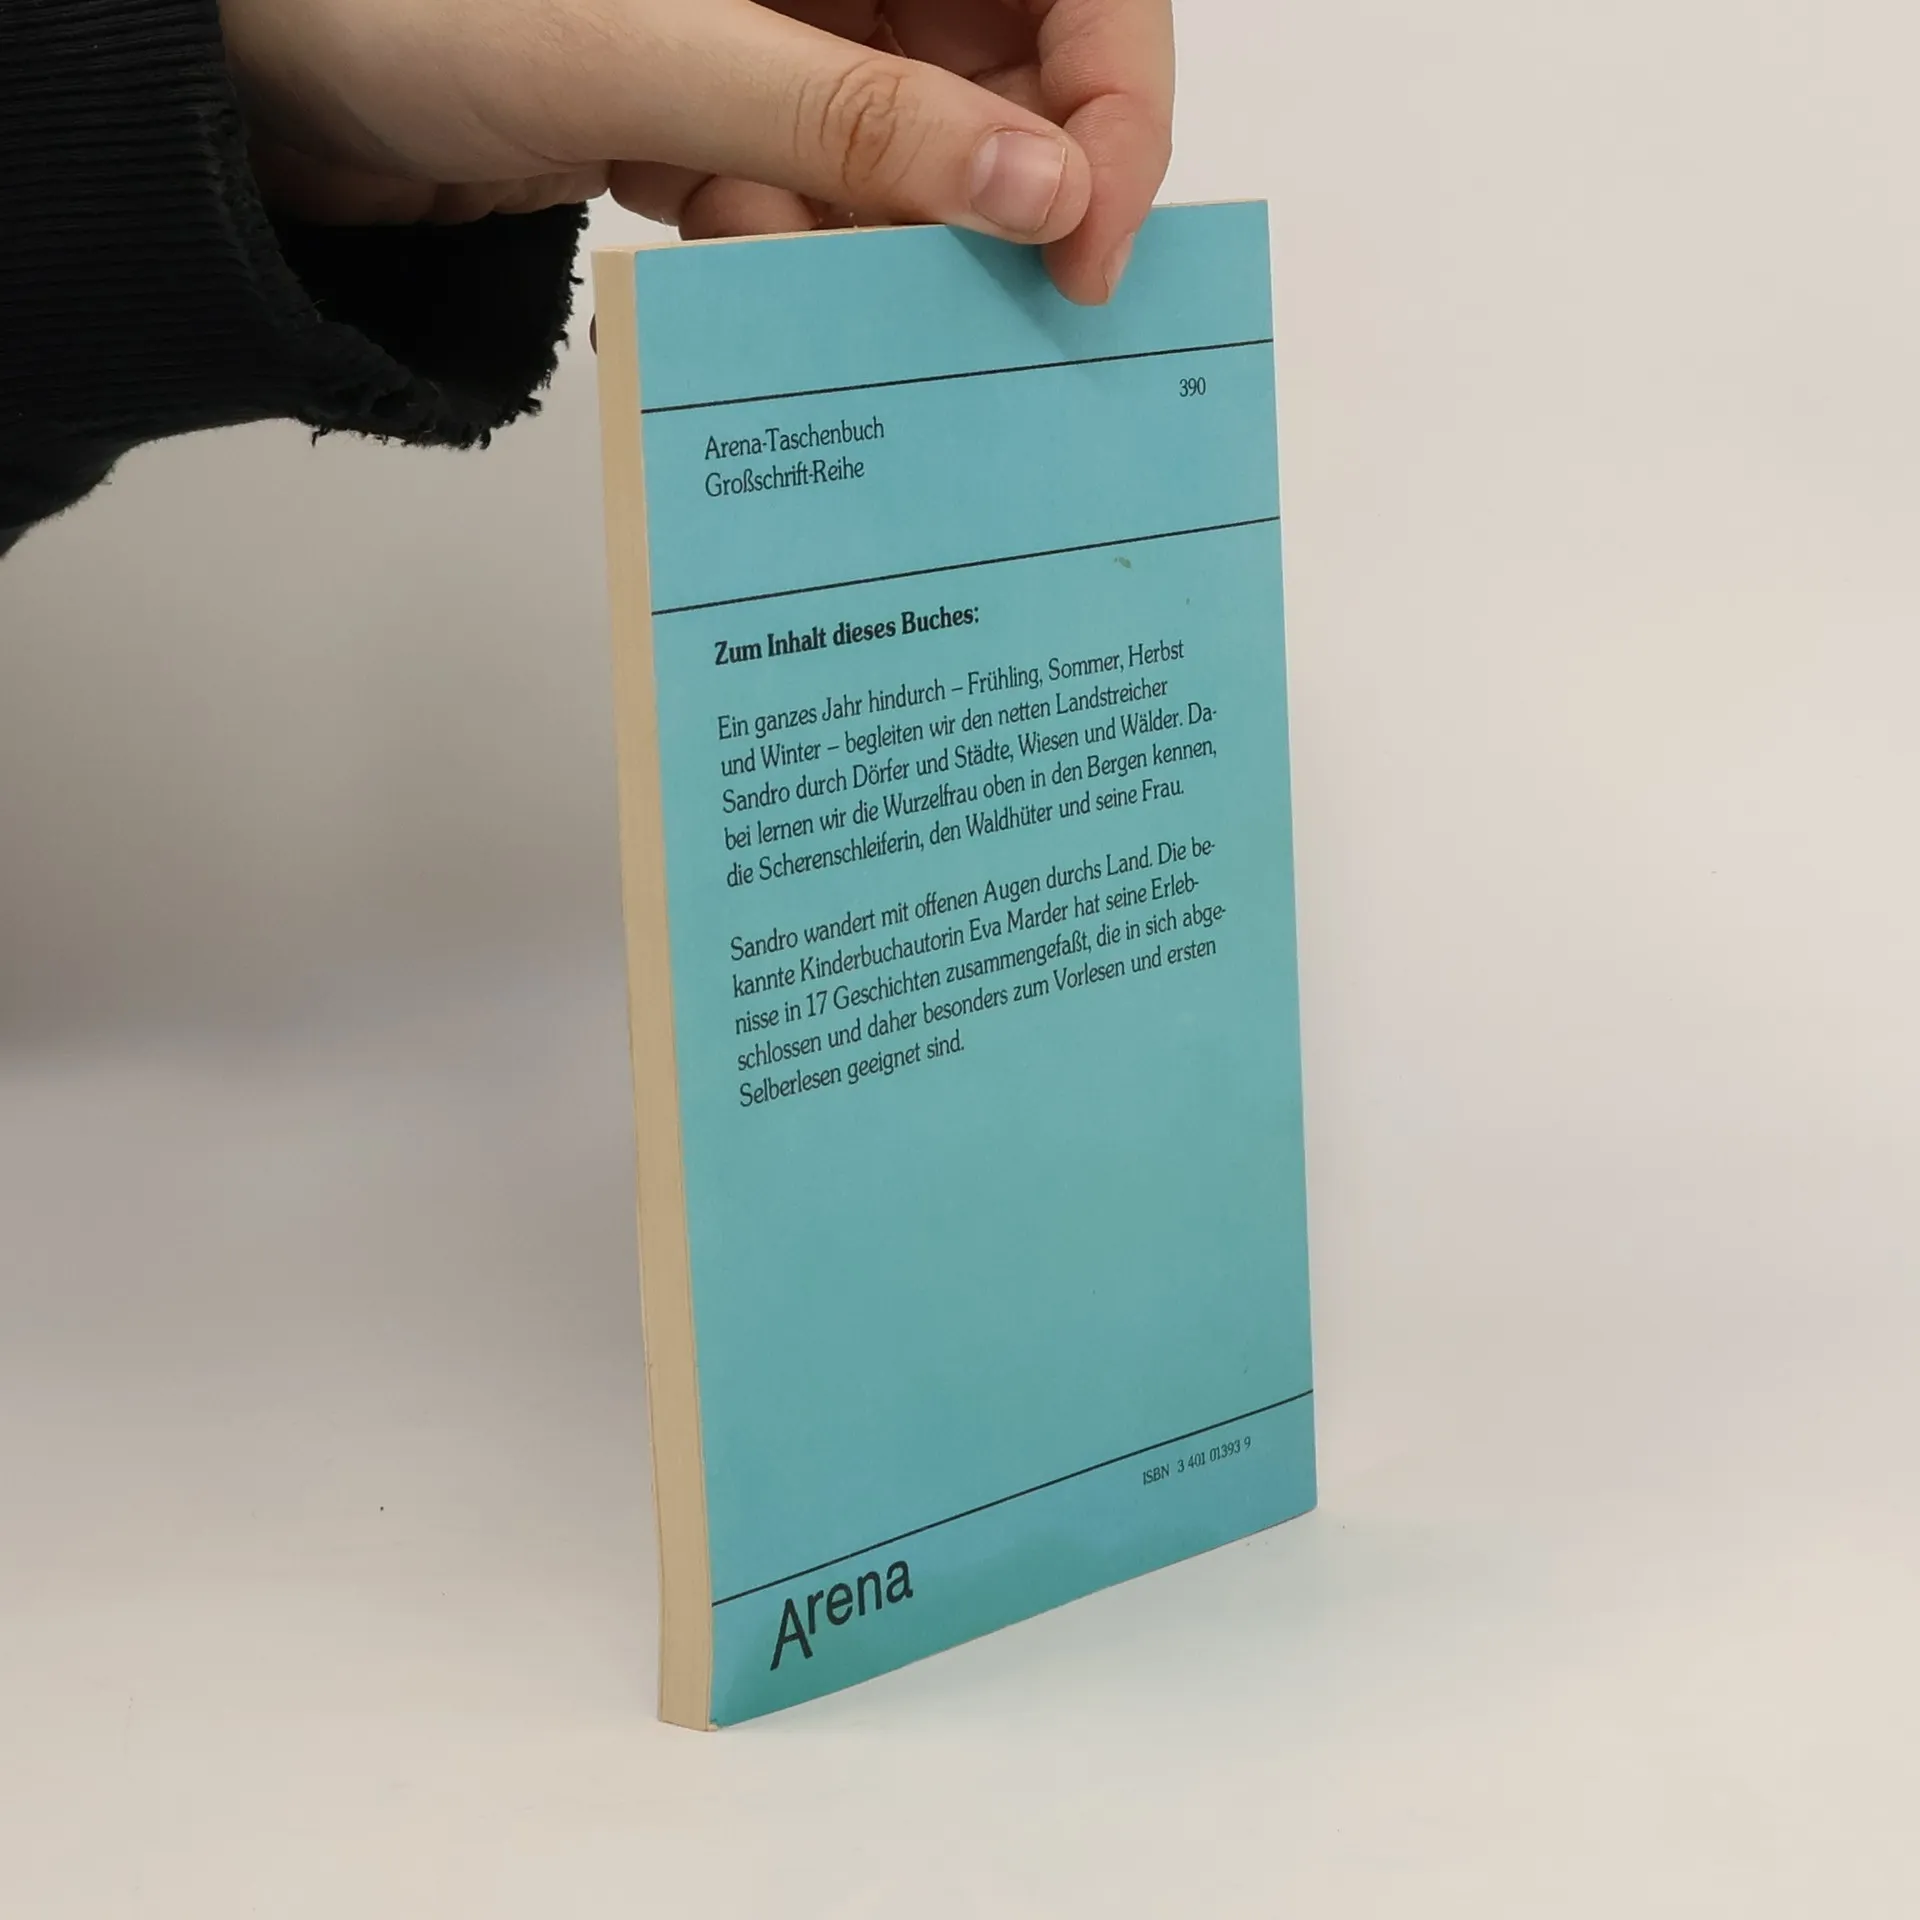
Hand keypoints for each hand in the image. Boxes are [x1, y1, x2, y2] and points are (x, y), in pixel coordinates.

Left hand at [223, 0, 1173, 303]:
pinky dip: (779, 239)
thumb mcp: (650, 53)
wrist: (240, 73)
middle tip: (939, 292)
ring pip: (908, 155)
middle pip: (1002, 76)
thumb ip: (854, 122)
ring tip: (748, 231)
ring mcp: (776, 28)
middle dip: (976, 195)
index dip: (1113, 102)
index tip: (1090, 244)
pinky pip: (815, 193)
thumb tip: (1041, 194)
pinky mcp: (718, 108)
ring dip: (857, 230)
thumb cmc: (398, 2)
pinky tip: (704, 228)